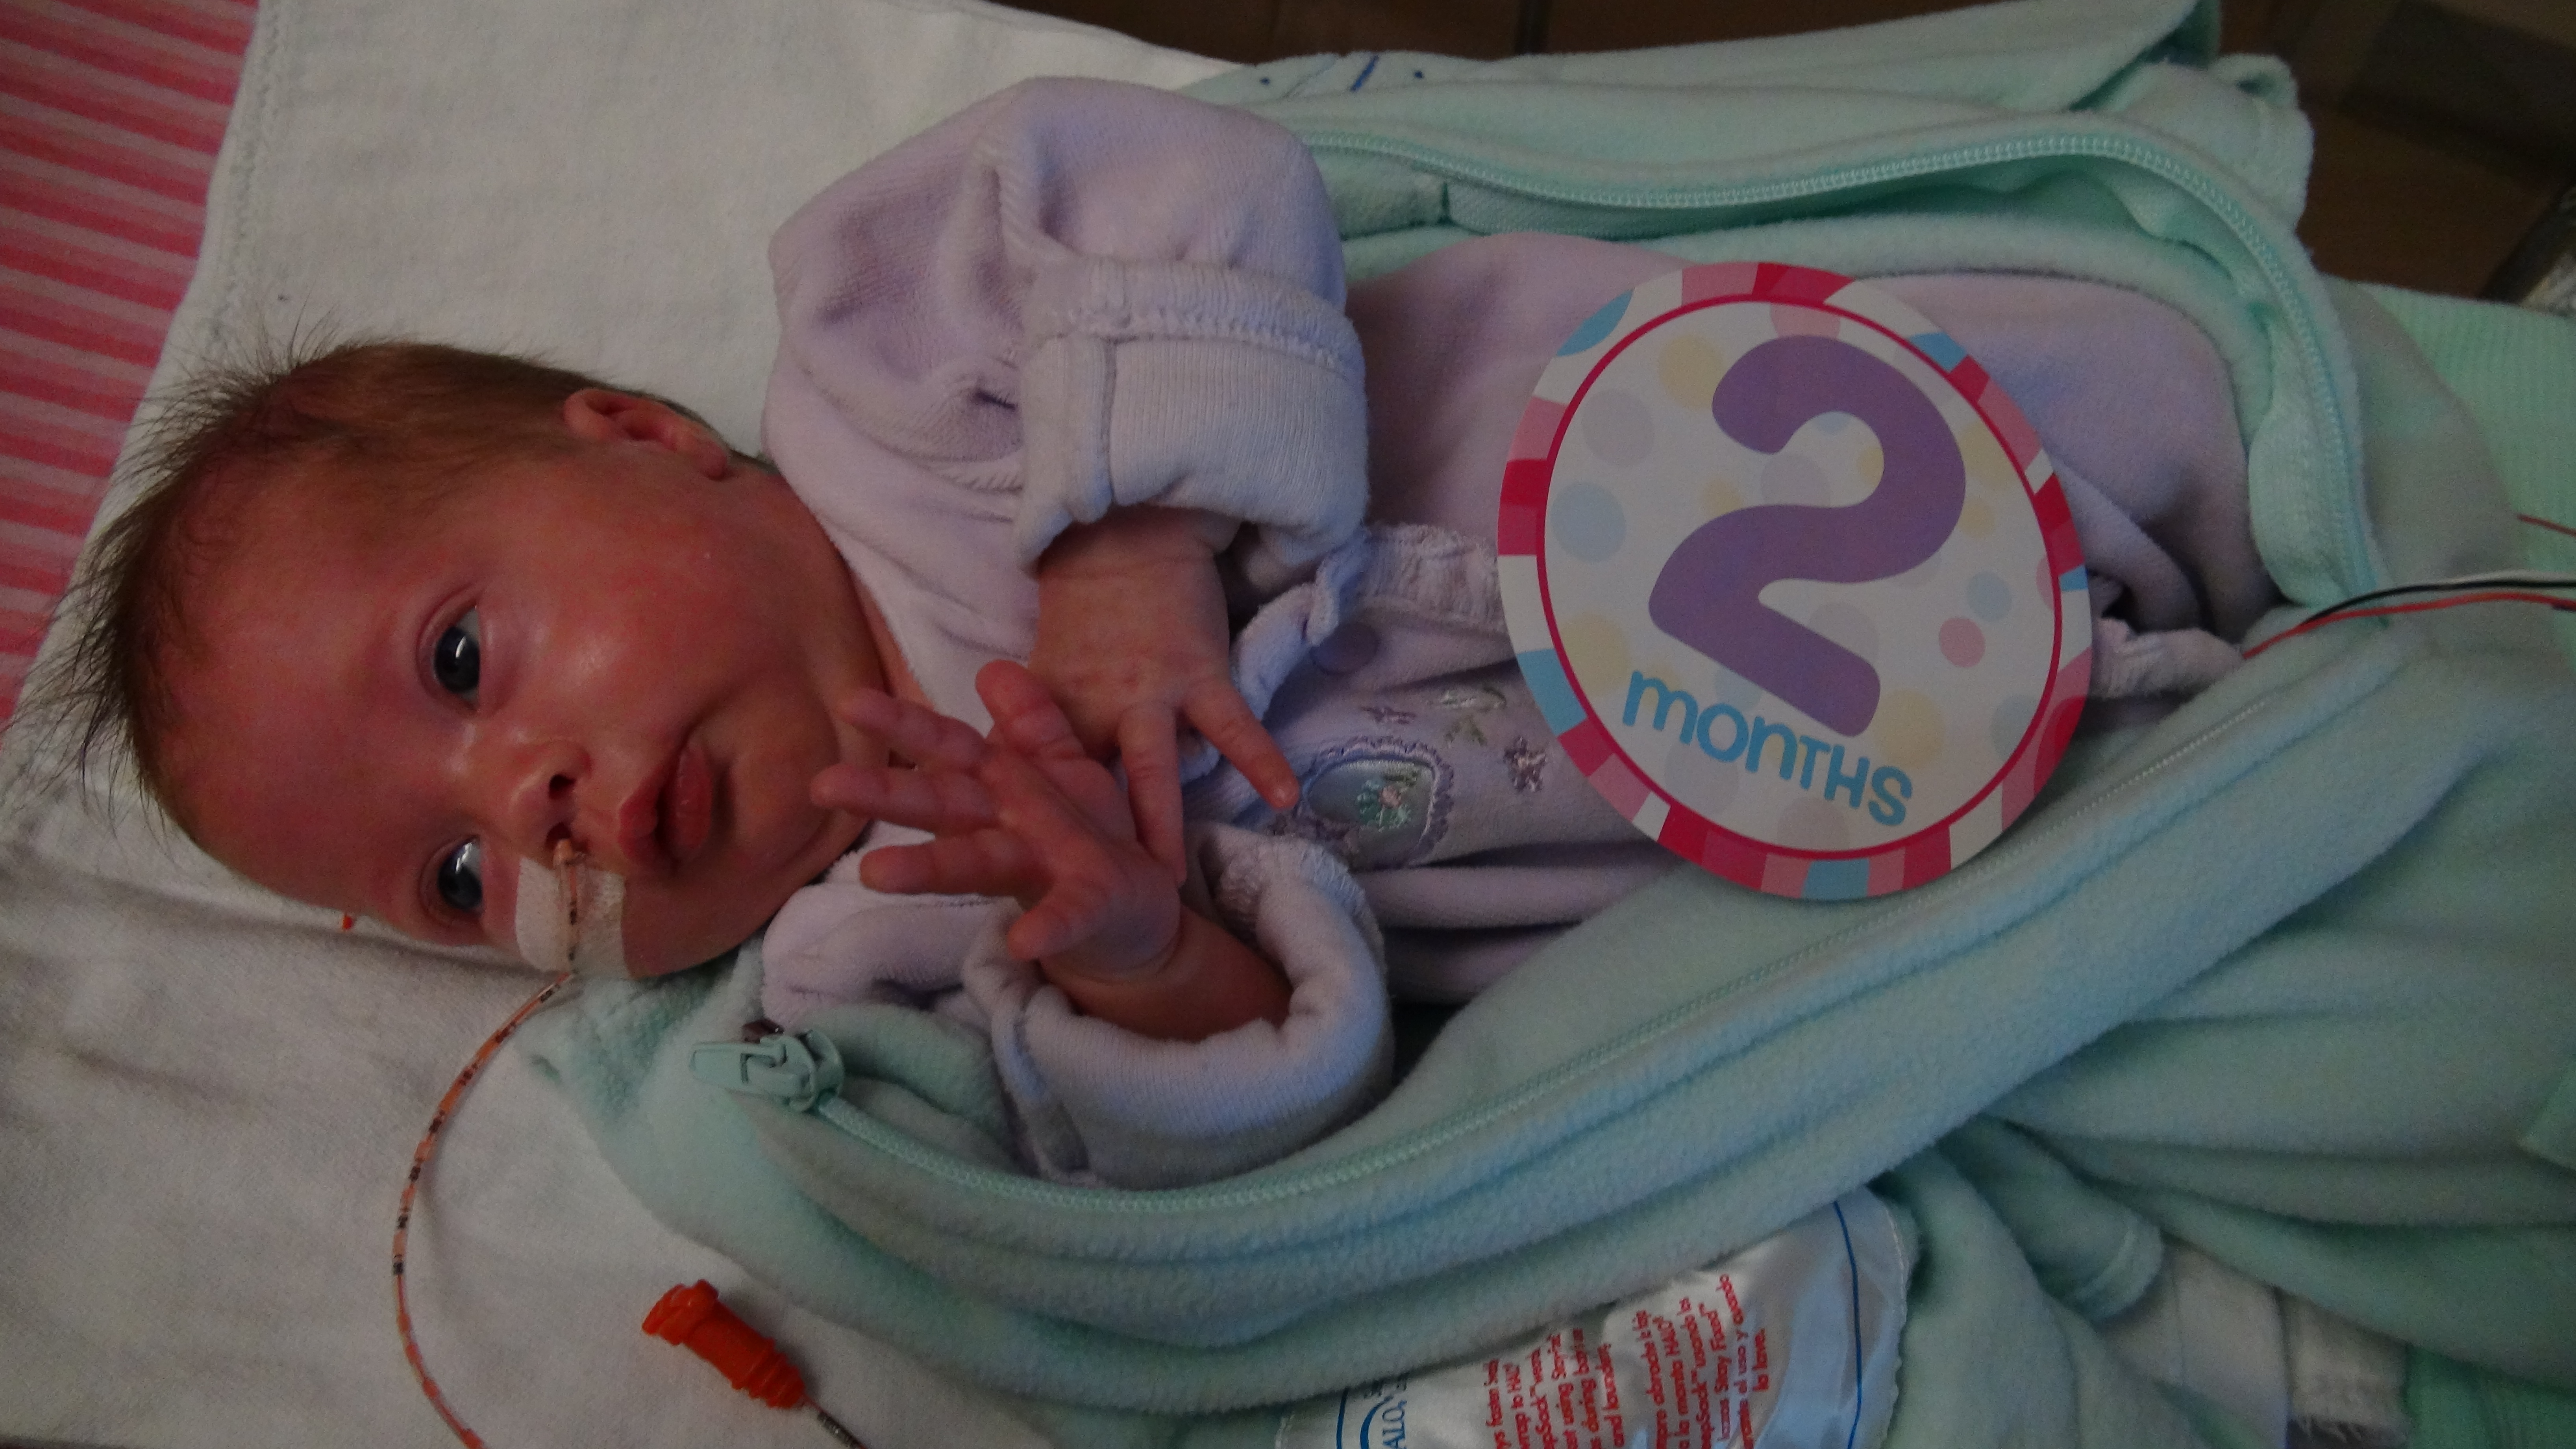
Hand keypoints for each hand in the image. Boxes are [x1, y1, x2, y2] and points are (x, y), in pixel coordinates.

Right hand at [813, 661, 1180, 977]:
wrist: (1143, 921)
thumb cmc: (1090, 840)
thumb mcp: (1067, 770)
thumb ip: (1034, 723)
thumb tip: (992, 668)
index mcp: (1006, 786)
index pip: (950, 748)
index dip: (906, 725)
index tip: (850, 702)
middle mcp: (1009, 829)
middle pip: (945, 804)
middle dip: (888, 793)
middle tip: (823, 785)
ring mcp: (1044, 871)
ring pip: (979, 861)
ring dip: (929, 867)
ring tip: (875, 873)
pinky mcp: (1087, 909)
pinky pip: (1066, 914)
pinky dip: (1046, 926)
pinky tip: (1023, 942)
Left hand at [1030, 507, 1299, 877]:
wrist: (1127, 534)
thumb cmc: (1085, 608)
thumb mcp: (1041, 670)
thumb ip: (1023, 725)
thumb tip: (987, 774)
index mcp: (1051, 710)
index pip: (1031, 782)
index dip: (1021, 831)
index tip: (1008, 881)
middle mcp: (1095, 706)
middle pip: (1085, 784)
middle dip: (1079, 842)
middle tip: (1075, 902)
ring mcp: (1150, 691)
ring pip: (1153, 768)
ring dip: (1159, 825)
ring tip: (1167, 884)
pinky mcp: (1199, 674)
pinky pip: (1234, 726)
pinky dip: (1261, 760)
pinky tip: (1286, 797)